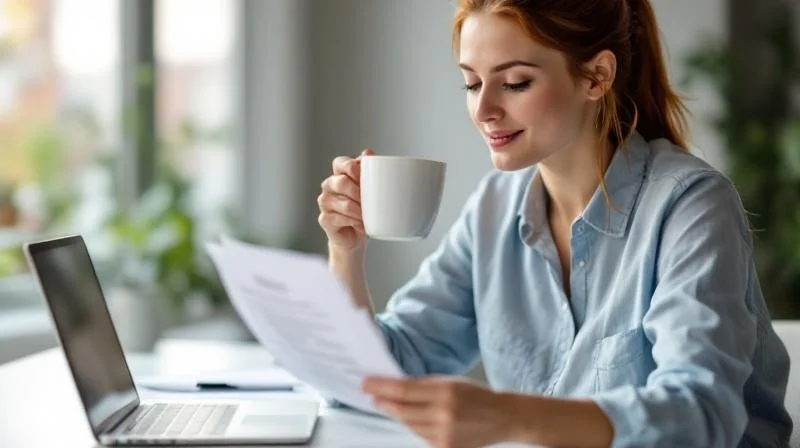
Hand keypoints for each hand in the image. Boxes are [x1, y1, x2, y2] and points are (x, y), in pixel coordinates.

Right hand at [318, 149, 373, 252]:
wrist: (356, 235)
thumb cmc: (364, 209)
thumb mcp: (371, 188)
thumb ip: (370, 170)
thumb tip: (368, 152)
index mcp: (339, 173)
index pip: (341, 163)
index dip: (354, 169)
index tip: (367, 179)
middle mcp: (329, 185)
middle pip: (342, 182)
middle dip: (360, 193)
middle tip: (371, 202)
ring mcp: (324, 202)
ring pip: (344, 204)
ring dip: (360, 211)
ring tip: (368, 216)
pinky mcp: (324, 219)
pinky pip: (339, 219)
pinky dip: (354, 223)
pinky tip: (361, 226)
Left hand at [362, 376, 516, 447]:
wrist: (503, 418)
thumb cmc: (477, 396)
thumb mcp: (451, 381)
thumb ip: (424, 385)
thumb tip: (396, 387)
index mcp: (445, 392)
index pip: (404, 390)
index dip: (381, 387)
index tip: (366, 384)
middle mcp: (443, 414)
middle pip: (402, 410)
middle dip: (384, 402)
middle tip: (371, 395)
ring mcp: (443, 434)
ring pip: (408, 424)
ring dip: (398, 414)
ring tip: (391, 405)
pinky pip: (420, 436)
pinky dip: (415, 426)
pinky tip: (414, 418)